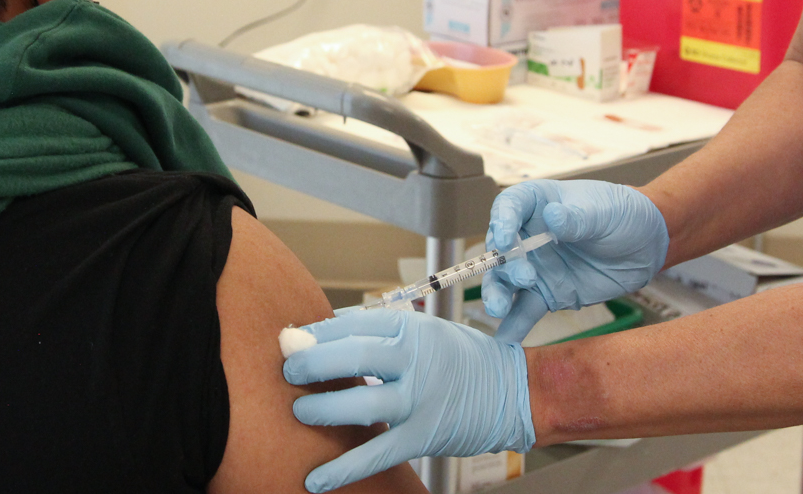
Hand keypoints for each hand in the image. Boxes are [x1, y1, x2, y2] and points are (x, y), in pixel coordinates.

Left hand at [283, 308, 532, 491]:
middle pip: (353, 355)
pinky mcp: (423, 435)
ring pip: (361, 402)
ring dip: (323, 408)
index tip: (292, 340)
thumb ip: (380, 331)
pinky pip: (377, 453)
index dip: (317, 333)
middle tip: (288, 370)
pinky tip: (316, 480)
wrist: (514, 392)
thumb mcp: (426, 331)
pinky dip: (343, 469)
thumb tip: (326, 329)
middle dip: (313, 363)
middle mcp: (416, 359)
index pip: (353, 324)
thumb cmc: (464, 359)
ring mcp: (420, 399)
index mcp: (412, 328)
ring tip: (299, 410)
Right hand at [482, 179, 668, 339]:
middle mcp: (528, 234)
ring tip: (498, 310)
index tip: (504, 238)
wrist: (646, 246)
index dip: (502, 221)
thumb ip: (578, 218)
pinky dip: (514, 325)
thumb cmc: (622, 214)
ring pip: (506, 281)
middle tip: (524, 278)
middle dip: (503, 265)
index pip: (510, 206)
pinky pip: (526, 310)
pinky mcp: (548, 293)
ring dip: (498, 295)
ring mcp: (536, 266)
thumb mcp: (604, 212)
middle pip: (501, 248)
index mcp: (537, 203)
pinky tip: (504, 340)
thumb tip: (552, 218)